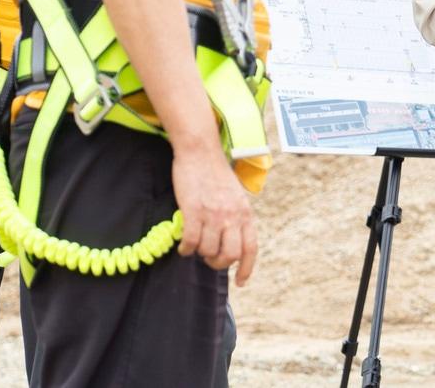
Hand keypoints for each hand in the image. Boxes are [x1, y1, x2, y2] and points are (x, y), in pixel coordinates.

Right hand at [173, 142, 257, 285]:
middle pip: (230, 255)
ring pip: (208, 251)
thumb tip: (232, 241)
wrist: (200, 152)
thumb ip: (237, 217)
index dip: (247, 269)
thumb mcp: (236, 196)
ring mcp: (213, 214)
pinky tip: (183, 246)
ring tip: (195, 245)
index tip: (241, 282)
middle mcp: (232, 216)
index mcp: (245, 213)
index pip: (251, 248)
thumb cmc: (216, 174)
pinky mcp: (193, 211)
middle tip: (209, 258)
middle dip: (218, 263)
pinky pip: (190, 241)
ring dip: (200, 253)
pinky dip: (186, 249)